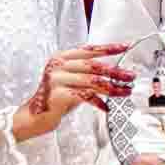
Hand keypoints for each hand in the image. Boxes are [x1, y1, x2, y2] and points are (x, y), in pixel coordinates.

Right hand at [13, 44, 132, 141]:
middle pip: (94, 66)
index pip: (89, 49)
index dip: (109, 48)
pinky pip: (85, 96)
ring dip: (112, 88)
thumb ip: (86, 73)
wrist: (33, 118)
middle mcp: (58, 65)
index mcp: (61, 58)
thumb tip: (114, 72)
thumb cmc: (55, 99)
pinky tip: (106, 107)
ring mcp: (57, 79)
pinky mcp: (58, 95)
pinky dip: (98, 102)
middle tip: (130, 77)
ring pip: (92, 81)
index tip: (125, 46)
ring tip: (125, 92)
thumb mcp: (70, 80)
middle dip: (116, 71)